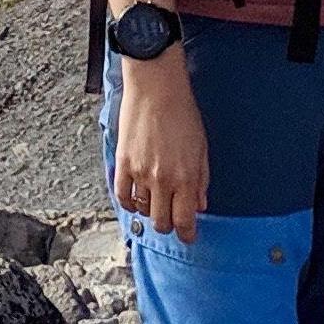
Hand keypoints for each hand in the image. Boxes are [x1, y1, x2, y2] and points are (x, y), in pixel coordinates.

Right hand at [111, 54, 208, 240]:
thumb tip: (199, 204)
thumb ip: (201, 180)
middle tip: (171, 218)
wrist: (156, 87)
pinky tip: (135, 198)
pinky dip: (128, 202)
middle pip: (162, 222)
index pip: (185, 221)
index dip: (187, 234)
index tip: (188, 236)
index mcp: (186, 177)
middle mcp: (162, 180)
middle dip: (168, 225)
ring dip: (149, 211)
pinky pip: (122, 196)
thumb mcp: (201, 148)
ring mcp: (140, 173)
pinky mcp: (123, 162)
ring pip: (142, 211)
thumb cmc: (182, 112)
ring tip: (154, 201)